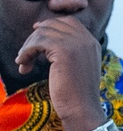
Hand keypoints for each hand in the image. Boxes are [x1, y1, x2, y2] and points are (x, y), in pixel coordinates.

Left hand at [15, 16, 105, 130]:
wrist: (82, 109)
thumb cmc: (77, 94)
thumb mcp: (79, 67)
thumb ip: (71, 51)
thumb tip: (47, 39)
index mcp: (92, 43)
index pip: (69, 22)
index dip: (50, 25)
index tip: (36, 35)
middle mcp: (86, 40)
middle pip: (53, 24)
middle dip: (35, 37)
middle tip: (26, 55)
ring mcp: (76, 44)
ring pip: (43, 32)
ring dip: (28, 46)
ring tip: (23, 62)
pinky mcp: (64, 50)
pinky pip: (38, 42)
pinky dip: (26, 52)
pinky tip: (23, 65)